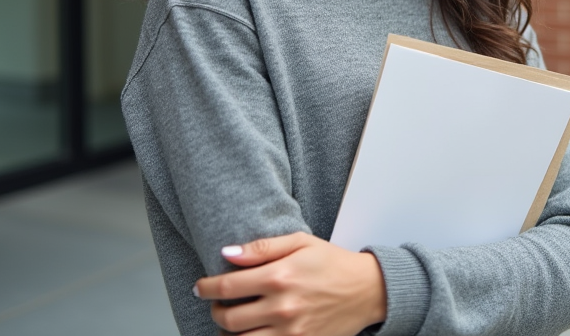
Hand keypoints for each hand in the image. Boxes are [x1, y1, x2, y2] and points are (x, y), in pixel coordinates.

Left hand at [193, 232, 386, 335]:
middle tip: (218, 304)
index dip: (206, 288)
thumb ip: (262, 247)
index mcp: (279, 276)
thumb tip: (226, 254)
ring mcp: (291, 332)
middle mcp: (282, 307)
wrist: (368, 290)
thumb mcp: (300, 242)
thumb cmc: (333, 263)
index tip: (201, 287)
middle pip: (228, 319)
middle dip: (215, 311)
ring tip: (232, 322)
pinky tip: (250, 334)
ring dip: (228, 333)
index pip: (226, 287)